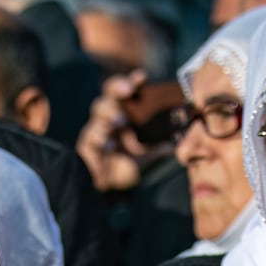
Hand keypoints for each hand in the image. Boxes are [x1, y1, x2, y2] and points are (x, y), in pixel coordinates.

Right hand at [75, 70, 172, 193]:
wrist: (111, 188)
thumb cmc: (127, 165)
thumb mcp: (148, 156)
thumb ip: (160, 148)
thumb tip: (178, 143)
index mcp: (122, 114)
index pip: (124, 92)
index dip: (130, 81)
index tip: (141, 77)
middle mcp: (108, 118)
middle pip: (108, 95)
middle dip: (116, 88)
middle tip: (127, 89)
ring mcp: (96, 129)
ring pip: (98, 112)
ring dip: (108, 113)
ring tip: (119, 120)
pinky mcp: (87, 146)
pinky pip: (90, 138)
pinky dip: (99, 139)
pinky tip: (107, 143)